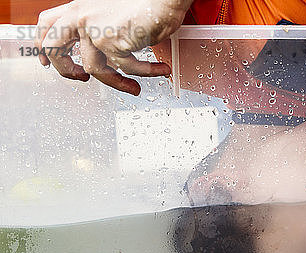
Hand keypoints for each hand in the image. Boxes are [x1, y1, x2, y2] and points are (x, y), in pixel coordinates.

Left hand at [34, 0, 193, 94]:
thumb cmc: (147, 1)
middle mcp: (82, 16)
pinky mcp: (112, 42)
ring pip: (94, 69)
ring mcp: (94, 30)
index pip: (47, 25)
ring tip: (133, 87)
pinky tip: (158, 70)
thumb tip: (107, 51)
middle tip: (80, 79)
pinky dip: (146, 72)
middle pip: (53, 47)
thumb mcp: (113, 13)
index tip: (48, 61)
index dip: (43, 46)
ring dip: (117, 83)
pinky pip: (127, 69)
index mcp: (80, 7)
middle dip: (65, 69)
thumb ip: (102, 27)